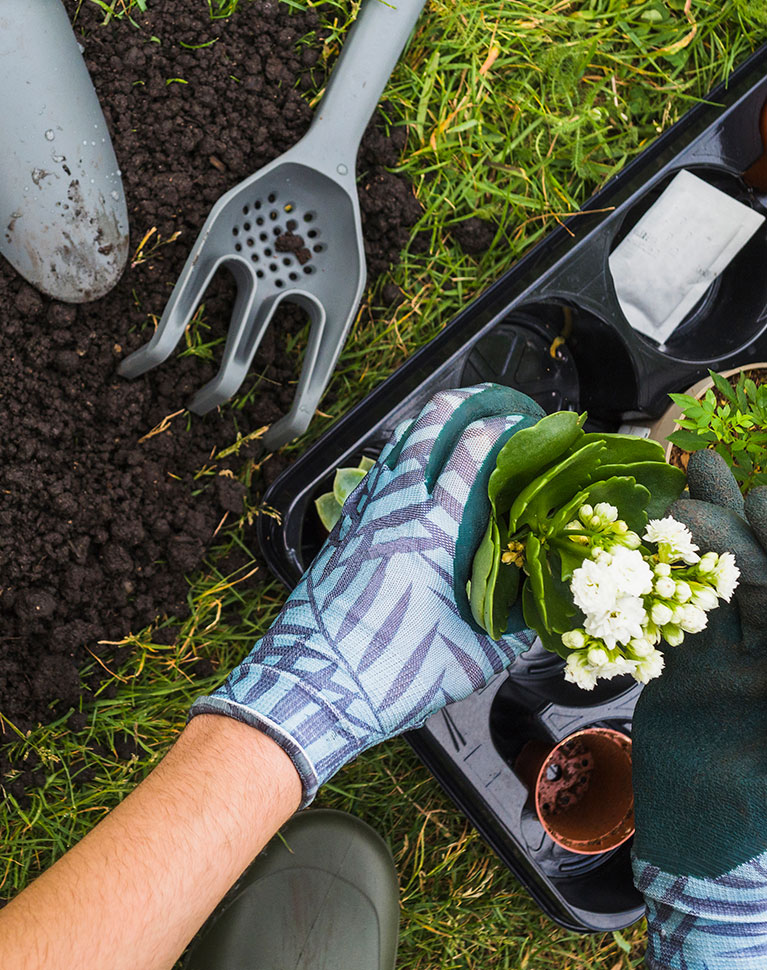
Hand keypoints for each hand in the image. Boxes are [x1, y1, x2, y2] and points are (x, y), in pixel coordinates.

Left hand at [191, 384, 544, 804]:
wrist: (311, 686)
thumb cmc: (390, 674)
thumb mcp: (472, 659)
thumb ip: (513, 628)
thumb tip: (538, 609)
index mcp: (434, 531)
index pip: (473, 451)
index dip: (505, 426)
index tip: (528, 424)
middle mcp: (395, 509)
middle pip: (429, 425)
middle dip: (465, 402)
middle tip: (493, 403)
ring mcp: (363, 514)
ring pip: (396, 445)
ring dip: (428, 425)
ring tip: (456, 425)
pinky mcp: (342, 530)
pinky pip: (374, 475)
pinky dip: (398, 459)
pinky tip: (410, 474)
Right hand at [632, 450, 766, 968]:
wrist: (697, 846)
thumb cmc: (753, 814)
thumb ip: (759, 696)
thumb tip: (756, 637)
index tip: (758, 503)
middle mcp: (765, 654)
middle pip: (756, 576)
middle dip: (737, 523)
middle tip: (708, 474)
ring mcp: (727, 657)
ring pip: (715, 582)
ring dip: (704, 529)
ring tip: (693, 469)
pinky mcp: (685, 666)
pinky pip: (673, 611)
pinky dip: (662, 573)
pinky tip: (654, 531)